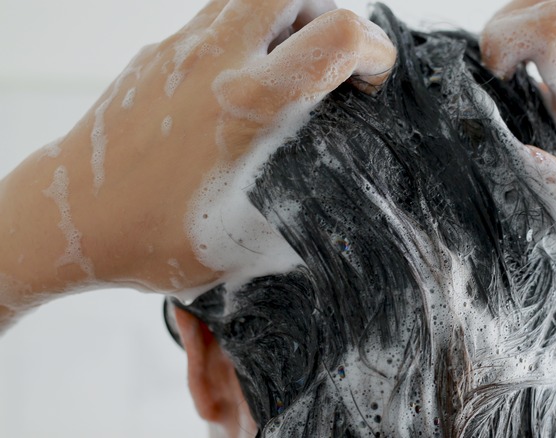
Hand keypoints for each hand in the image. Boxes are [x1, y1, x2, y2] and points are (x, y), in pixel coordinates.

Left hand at [0, 0, 395, 299]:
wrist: (67, 220)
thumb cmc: (152, 238)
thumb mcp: (250, 244)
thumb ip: (305, 217)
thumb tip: (337, 212)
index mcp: (249, 104)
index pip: (339, 36)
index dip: (375, 50)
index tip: (371, 79)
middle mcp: (215, 62)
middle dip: (327, 13)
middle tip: (328, 60)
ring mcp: (179, 50)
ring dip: (283, 22)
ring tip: (284, 73)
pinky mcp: (155, 55)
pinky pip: (213, 23)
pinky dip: (242, 41)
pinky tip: (234, 93)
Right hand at [480, 0, 555, 303]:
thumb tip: (517, 154)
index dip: (508, 39)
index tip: (492, 83)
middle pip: (552, 10)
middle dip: (503, 36)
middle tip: (488, 90)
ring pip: (551, 30)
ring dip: (511, 53)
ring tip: (495, 107)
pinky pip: (551, 59)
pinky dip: (519, 73)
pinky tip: (513, 120)